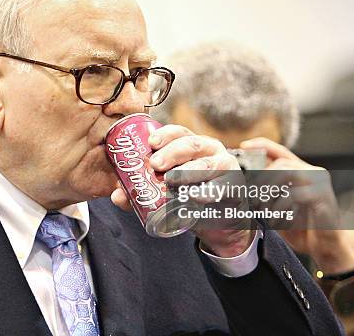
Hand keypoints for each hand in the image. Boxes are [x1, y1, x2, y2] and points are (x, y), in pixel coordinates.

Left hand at [110, 124, 253, 257]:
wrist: (220, 221)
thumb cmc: (190, 198)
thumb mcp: (166, 192)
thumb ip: (142, 192)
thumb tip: (117, 195)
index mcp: (192, 146)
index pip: (179, 132)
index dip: (165, 134)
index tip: (151, 143)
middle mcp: (211, 152)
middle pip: (193, 144)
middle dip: (173, 152)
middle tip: (155, 165)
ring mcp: (226, 168)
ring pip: (209, 165)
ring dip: (189, 172)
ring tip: (172, 181)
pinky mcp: (235, 188)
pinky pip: (223, 188)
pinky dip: (208, 192)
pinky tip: (195, 198)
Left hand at [241, 138, 353, 273]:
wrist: (325, 246)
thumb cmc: (300, 226)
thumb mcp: (277, 207)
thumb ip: (266, 193)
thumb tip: (242, 182)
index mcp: (300, 171)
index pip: (280, 150)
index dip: (261, 145)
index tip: (243, 147)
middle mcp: (312, 172)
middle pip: (280, 163)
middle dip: (261, 179)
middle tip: (251, 198)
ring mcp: (320, 182)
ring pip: (288, 172)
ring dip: (268, 190)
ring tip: (261, 208)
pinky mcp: (323, 196)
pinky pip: (294, 194)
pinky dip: (279, 206)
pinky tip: (275, 220)